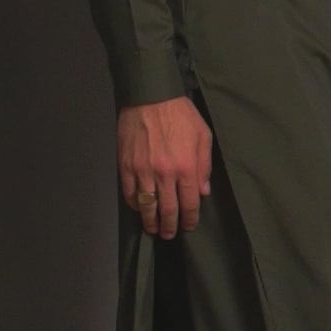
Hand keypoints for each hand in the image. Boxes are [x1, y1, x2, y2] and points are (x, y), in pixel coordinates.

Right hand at [117, 96, 212, 239]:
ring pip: (146, 206)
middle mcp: (164, 174)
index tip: (188, 226)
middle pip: (167, 210)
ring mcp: (143, 171)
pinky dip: (134, 204)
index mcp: (186, 167)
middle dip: (170, 226)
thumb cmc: (181, 114)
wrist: (150, 96)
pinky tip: (139, 208)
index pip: (189, 203)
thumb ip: (204, 166)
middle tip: (170, 234)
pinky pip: (130, 193)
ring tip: (153, 228)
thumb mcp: (203, 136)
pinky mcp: (126, 166)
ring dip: (150, 221)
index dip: (189, 219)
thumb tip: (203, 191)